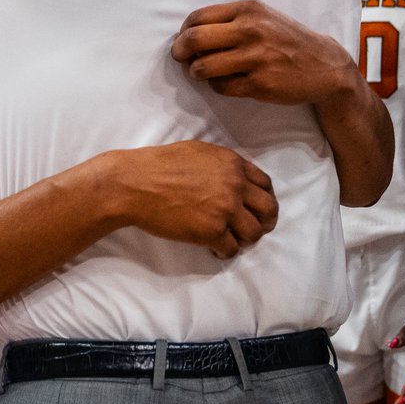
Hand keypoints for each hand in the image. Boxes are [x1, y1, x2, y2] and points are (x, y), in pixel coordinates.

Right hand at [107, 140, 277, 258]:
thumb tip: (234, 178)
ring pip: (254, 233)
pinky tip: (213, 248)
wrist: (135, 183)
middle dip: (265, 222)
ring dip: (245, 239)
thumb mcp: (198, 152)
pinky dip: (224, 251)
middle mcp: (234, 185)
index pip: (266, 184)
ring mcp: (225, 209)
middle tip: (253, 230)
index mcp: (232, 164)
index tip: (258, 209)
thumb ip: (222, 165)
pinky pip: (231, 248)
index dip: (265, 198)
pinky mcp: (211, 231)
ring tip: (231, 240)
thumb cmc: (159, 164)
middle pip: (269, 209)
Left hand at [171, 0, 351, 105]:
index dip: (183, 31)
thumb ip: (230, 20)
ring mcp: (255, 58)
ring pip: (203, 67)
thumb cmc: (287, 40)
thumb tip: (189, 33)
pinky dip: (216, 86)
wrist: (324, 66)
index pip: (198, 17)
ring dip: (196, 72)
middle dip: (180, 51)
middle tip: (180, 58)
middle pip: (194, 40)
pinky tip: (226, 82)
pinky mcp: (259, 84)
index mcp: (248, 10)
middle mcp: (251, 30)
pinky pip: (221, 87)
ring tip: (201, 72)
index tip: (183, 41)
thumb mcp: (263, 17)